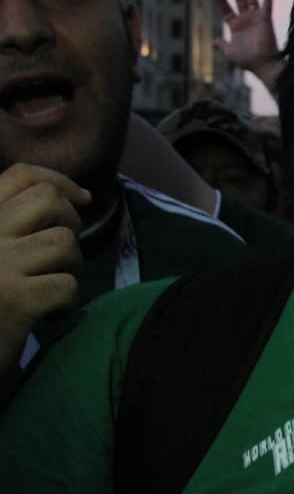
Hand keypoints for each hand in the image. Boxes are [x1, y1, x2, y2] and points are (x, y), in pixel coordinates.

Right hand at [0, 164, 87, 372]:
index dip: (59, 181)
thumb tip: (74, 196)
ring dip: (69, 269)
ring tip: (48, 291)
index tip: (81, 199)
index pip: (19, 175)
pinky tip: (47, 318)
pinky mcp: (12, 300)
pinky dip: (67, 305)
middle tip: (61, 257)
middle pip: (49, 200)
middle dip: (70, 225)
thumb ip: (13, 226)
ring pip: (64, 243)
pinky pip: (67, 286)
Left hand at [214, 0, 281, 88]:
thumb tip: (214, 41)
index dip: (222, 2)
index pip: (228, 10)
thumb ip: (222, 44)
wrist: (262, 64)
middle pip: (240, 1)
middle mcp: (246, 21)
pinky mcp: (265, 18)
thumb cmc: (246, 60)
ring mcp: (256, 18)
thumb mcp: (229, 52)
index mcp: (236, 27)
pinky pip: (267, 3)